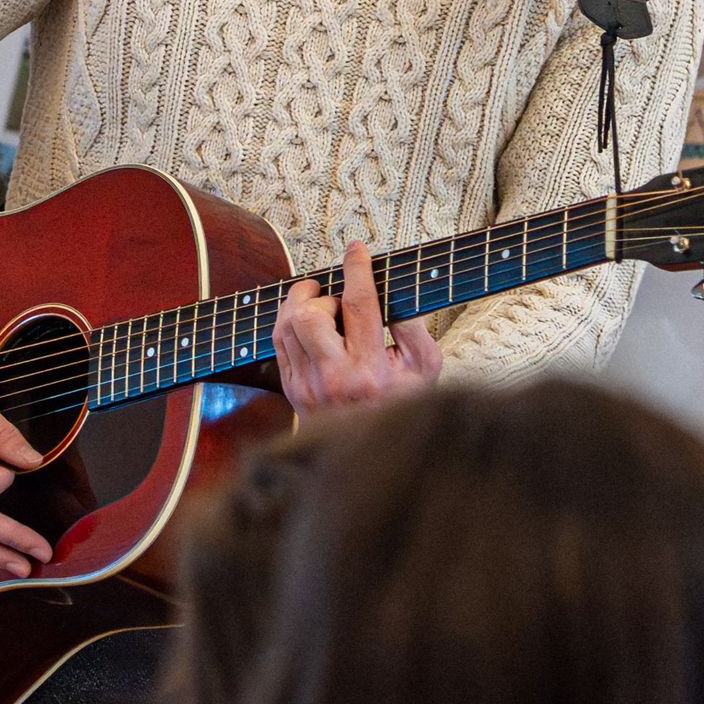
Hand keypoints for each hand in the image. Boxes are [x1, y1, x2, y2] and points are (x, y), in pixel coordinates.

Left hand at [272, 243, 441, 418]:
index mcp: (371, 371)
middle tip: (335, 299)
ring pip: (287, 326)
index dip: (357, 270)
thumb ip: (415, 328)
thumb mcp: (425, 369)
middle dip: (319, 295)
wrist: (372, 454)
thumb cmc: (402, 405)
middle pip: (310, 315)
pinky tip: (310, 325)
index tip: (356, 249)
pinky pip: (278, 342)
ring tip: (324, 309)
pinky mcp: (291, 390)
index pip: (360, 305)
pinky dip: (291, 323)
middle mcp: (334, 378)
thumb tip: (395, 294)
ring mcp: (307, 386)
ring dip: (302, 306)